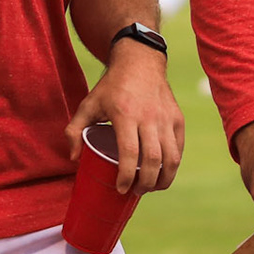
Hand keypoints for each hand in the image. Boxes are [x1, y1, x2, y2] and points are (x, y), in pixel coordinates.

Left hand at [66, 41, 183, 194]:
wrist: (140, 61)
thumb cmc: (111, 86)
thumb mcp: (88, 104)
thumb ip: (74, 130)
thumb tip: (74, 158)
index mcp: (125, 114)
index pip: (129, 153)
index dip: (125, 176)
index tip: (121, 189)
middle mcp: (149, 117)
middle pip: (153, 160)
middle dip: (145, 183)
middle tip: (136, 192)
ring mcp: (166, 118)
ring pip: (171, 157)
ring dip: (163, 179)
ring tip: (151, 188)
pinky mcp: (178, 118)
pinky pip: (179, 148)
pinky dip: (173, 165)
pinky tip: (163, 173)